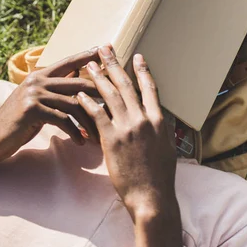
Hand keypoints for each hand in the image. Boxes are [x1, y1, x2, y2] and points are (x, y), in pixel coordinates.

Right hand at [0, 49, 101, 162]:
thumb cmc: (19, 121)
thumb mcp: (37, 101)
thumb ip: (54, 88)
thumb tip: (78, 79)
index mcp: (40, 75)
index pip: (69, 62)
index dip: (88, 55)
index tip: (107, 48)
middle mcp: (37, 80)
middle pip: (78, 82)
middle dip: (100, 91)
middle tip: (119, 100)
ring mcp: (34, 93)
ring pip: (73, 103)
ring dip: (89, 121)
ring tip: (101, 135)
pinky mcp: (31, 109)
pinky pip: (62, 119)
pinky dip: (75, 132)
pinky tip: (82, 142)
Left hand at [77, 46, 176, 219]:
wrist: (151, 197)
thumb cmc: (160, 177)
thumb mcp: (167, 148)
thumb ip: (161, 130)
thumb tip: (159, 118)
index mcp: (159, 120)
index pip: (150, 88)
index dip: (142, 70)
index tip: (136, 56)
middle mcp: (144, 119)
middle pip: (127, 85)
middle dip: (115, 65)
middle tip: (105, 49)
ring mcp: (128, 128)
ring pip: (111, 95)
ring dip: (98, 77)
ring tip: (89, 64)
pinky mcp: (112, 140)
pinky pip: (98, 115)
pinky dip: (88, 103)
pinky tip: (79, 94)